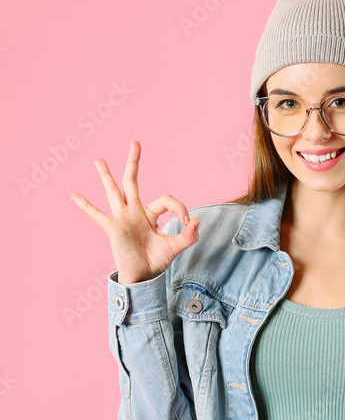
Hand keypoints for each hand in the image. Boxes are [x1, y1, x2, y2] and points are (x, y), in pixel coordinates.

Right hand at [70, 139, 199, 283]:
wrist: (143, 277)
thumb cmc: (156, 261)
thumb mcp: (176, 247)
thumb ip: (188, 236)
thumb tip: (195, 221)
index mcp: (150, 214)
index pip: (165, 200)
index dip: (179, 208)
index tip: (186, 223)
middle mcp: (135, 212)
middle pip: (132, 182)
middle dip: (134, 162)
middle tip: (135, 142)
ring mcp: (122, 218)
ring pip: (114, 192)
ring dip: (106, 175)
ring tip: (98, 160)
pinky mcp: (113, 228)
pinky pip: (98, 216)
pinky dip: (86, 207)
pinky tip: (75, 196)